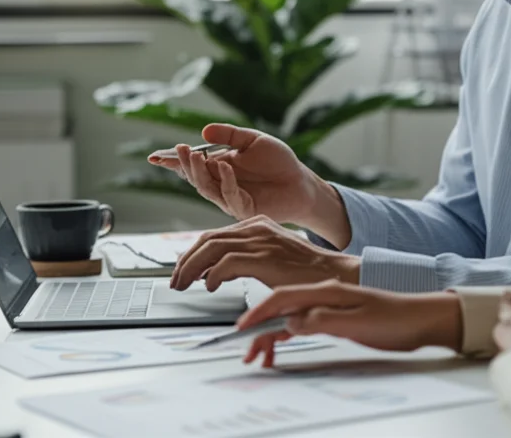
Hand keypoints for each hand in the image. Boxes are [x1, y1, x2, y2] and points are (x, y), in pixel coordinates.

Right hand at [148, 124, 324, 224]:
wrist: (301, 182)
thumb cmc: (278, 162)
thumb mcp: (253, 140)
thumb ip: (230, 135)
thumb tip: (204, 132)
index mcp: (219, 166)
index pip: (191, 164)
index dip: (172, 161)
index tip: (154, 156)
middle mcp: (220, 183)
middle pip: (194, 176)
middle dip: (184, 163)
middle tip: (181, 149)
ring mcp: (230, 198)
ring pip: (206, 188)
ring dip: (199, 172)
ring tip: (196, 154)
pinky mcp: (244, 209)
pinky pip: (230, 196)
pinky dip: (226, 180)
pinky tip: (227, 166)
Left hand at [170, 216, 359, 291]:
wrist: (334, 276)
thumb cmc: (306, 274)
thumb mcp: (272, 259)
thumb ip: (244, 261)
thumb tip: (215, 273)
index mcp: (258, 225)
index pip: (215, 234)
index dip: (194, 252)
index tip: (183, 267)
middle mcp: (257, 228)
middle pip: (208, 239)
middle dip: (186, 260)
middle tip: (176, 280)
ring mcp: (260, 241)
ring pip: (211, 248)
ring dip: (191, 268)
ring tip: (183, 284)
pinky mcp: (264, 258)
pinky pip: (226, 263)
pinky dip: (213, 275)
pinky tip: (211, 286)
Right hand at [236, 280, 463, 367]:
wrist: (422, 320)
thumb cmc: (397, 318)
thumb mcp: (358, 321)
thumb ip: (322, 320)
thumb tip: (291, 322)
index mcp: (327, 291)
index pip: (283, 297)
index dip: (258, 312)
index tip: (243, 328)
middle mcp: (324, 296)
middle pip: (281, 309)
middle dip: (258, 328)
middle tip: (245, 351)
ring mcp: (328, 307)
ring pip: (288, 320)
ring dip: (269, 336)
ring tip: (258, 356)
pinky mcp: (333, 318)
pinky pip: (301, 327)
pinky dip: (285, 337)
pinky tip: (278, 349)